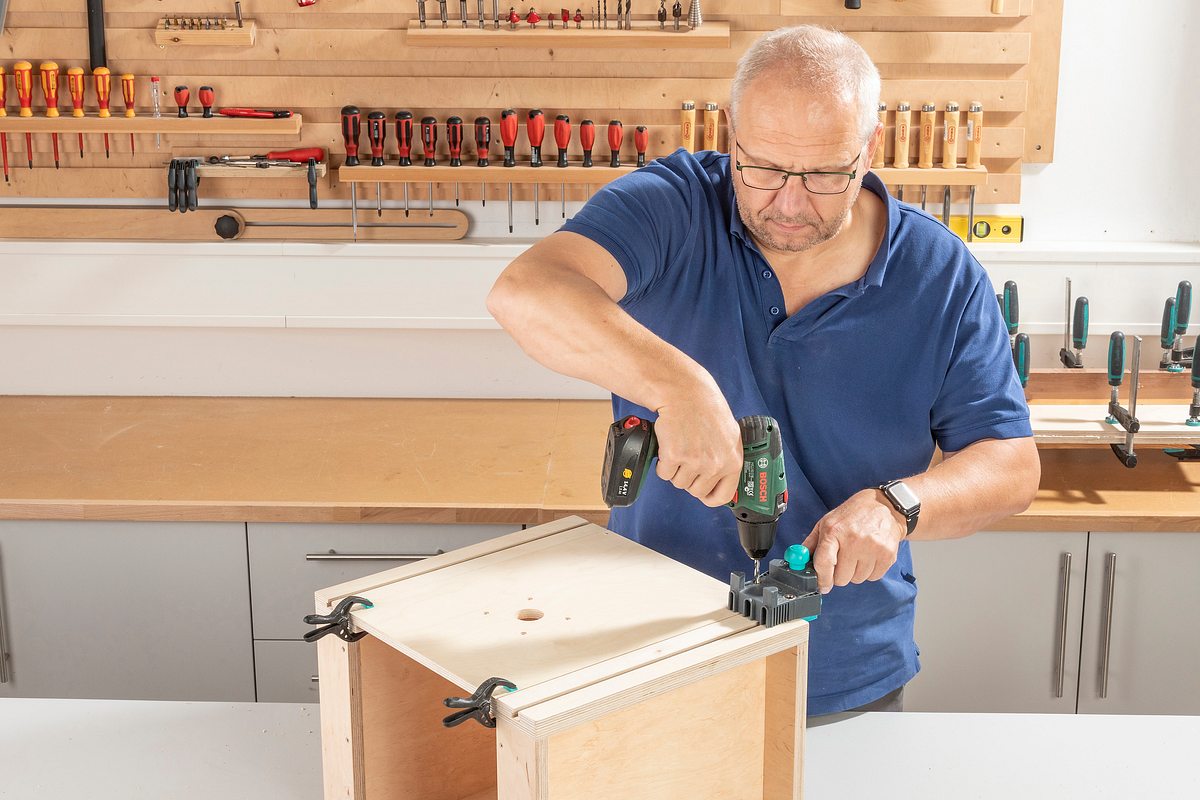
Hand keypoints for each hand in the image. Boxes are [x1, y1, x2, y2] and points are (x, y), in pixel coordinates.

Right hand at [652, 380, 742, 507]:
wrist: (686, 394)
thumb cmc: (706, 410)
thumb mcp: (728, 436)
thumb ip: (726, 460)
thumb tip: (719, 482)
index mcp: (732, 461)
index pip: (723, 495)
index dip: (709, 497)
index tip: (703, 494)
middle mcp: (715, 464)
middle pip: (696, 491)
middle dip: (689, 477)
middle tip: (688, 456)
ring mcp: (695, 461)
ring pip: (678, 483)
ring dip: (675, 469)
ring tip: (681, 446)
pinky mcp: (674, 456)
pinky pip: (664, 473)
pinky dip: (663, 463)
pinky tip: (670, 445)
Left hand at [801, 489, 906, 593]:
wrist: (885, 507)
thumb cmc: (853, 514)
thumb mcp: (827, 522)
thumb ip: (812, 543)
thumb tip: (799, 561)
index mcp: (834, 531)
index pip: (824, 564)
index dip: (822, 579)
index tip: (822, 585)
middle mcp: (854, 540)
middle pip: (841, 578)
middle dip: (839, 574)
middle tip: (843, 561)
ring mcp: (872, 548)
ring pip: (857, 579)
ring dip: (855, 572)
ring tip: (858, 554)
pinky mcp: (887, 555)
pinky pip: (873, 577)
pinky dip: (869, 571)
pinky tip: (869, 556)